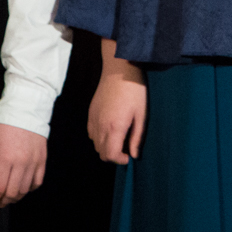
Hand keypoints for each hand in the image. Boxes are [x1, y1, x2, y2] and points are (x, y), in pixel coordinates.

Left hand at [0, 123, 46, 206]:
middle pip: (12, 192)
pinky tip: (22, 187)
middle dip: (1, 201)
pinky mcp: (42, 160)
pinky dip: (29, 189)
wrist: (26, 109)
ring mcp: (34, 162)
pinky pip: (37, 182)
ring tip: (8, 196)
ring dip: (15, 197)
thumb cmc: (4, 125)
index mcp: (5, 158)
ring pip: (25, 189)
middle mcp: (21, 162)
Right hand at [89, 39, 147, 163]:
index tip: (128, 156)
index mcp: (114, 127)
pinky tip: (110, 129)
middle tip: (125, 148)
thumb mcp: (141, 114)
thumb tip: (134, 154)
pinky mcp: (90, 113)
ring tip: (119, 138)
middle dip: (113, 155)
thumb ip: (137, 137)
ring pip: (95, 144)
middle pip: (101, 152)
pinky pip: (91, 133)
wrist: (119, 70)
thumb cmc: (135, 91)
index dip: (119, 160)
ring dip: (106, 146)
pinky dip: (99, 137)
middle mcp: (100, 126)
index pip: (109, 155)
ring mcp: (93, 119)